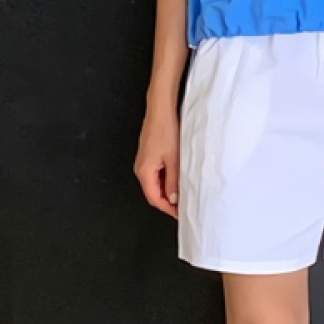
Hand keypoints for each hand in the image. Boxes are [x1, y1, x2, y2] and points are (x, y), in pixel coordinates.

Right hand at [133, 99, 180, 219]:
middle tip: (183, 205)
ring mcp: (144, 161)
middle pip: (153, 192)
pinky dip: (166, 178)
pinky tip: (177, 176)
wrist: (160, 110)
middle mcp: (140, 168)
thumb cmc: (165, 131)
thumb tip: (173, 199)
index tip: (179, 214)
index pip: (154, 199)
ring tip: (183, 192)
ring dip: (167, 189)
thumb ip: (173, 181)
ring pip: (155, 182)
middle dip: (167, 200)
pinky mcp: (148, 154)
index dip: (167, 208)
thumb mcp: (173, 159)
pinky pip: (156, 172)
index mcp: (144, 172)